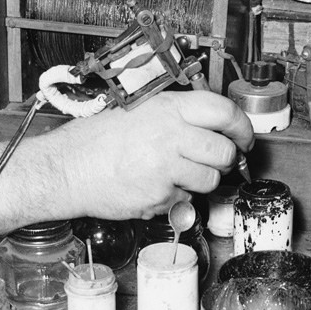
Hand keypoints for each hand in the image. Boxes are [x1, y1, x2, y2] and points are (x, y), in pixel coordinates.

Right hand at [39, 90, 253, 219]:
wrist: (65, 169)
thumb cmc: (95, 140)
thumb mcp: (138, 111)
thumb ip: (175, 117)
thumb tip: (213, 128)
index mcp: (167, 108)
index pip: (224, 112)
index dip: (243, 127)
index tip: (244, 137)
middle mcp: (171, 135)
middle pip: (225, 152)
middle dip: (225, 160)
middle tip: (214, 161)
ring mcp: (166, 168)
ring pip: (210, 180)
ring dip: (201, 181)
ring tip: (175, 174)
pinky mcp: (159, 197)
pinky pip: (185, 201)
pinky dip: (175, 198)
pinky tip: (154, 186)